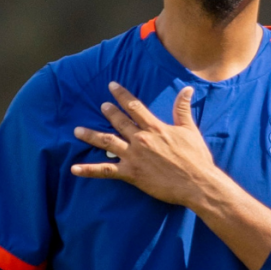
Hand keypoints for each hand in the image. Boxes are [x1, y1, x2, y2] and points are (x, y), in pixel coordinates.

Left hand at [71, 81, 225, 206]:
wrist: (197, 183)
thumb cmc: (196, 157)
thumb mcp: (190, 130)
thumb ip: (183, 109)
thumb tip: (187, 89)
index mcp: (155, 127)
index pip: (134, 106)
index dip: (122, 95)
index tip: (112, 86)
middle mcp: (141, 139)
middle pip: (119, 121)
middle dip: (108, 112)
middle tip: (101, 105)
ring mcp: (134, 156)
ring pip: (107, 142)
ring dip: (91, 136)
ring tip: (78, 131)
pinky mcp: (131, 173)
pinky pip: (105, 171)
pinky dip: (88, 170)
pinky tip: (74, 169)